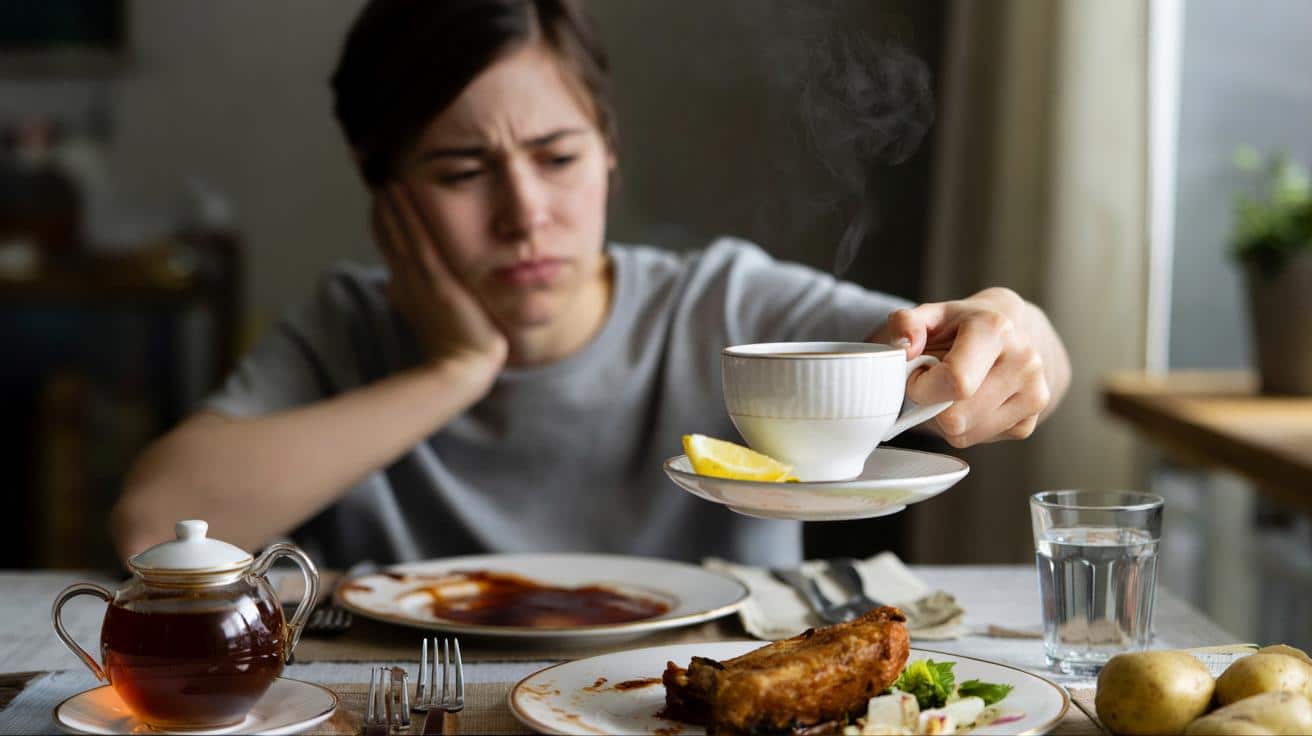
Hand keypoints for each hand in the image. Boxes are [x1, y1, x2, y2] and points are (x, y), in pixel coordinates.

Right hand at [372, 184, 507, 380]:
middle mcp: (408, 282)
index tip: (378, 204)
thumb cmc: (454, 349)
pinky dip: (406, 216)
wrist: (464, 369)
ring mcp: (421, 280)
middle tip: (376, 182)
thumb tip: (394, 286)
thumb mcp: (432, 318)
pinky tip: (399, 194)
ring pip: (401, 234)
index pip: (392, 251)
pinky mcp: (436, 280)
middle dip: (383, 212)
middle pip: (390, 239)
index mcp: (408, 290)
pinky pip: (419, 240)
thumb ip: (415, 299)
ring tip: (385, 180)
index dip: (383, 228)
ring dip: (391, 207)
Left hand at [869, 287, 1053, 446]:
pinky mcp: (1029, 423)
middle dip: (933, 404)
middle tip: (936, 382)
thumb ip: (905, 323)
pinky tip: (971, 401)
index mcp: (996, 330)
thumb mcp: (930, 314)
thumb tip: (904, 347)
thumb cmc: (963, 327)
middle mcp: (1024, 362)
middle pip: (957, 417)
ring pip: (964, 434)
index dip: (923, 386)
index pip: (956, 381)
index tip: (919, 374)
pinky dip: (965, 426)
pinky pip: (977, 440)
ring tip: (954, 389)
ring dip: (947, 418)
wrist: (1009, 333)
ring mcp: (1033, 395)